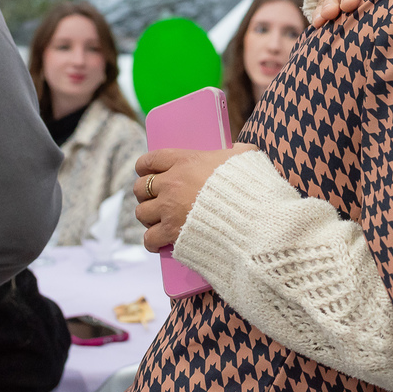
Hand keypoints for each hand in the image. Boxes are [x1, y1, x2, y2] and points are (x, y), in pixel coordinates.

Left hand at [133, 143, 255, 251]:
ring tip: (160, 221)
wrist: (252, 216)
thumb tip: (237, 149)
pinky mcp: (171, 232)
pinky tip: (159, 242)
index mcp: (186, 162)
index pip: (150, 160)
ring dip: (149, 217)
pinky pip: (149, 238)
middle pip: (140, 187)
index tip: (148, 173)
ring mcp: (169, 208)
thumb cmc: (251, 186)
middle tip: (158, 201)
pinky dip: (153, 241)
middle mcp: (172, 183)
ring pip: (141, 212)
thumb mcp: (247, 158)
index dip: (145, 167)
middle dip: (146, 194)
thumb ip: (239, 151)